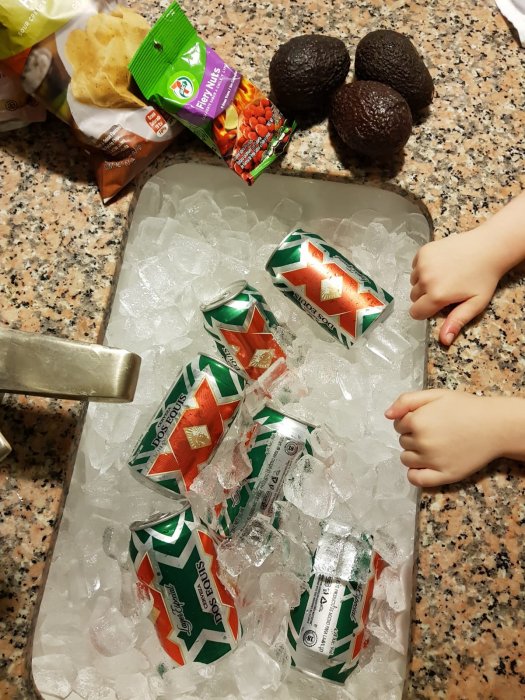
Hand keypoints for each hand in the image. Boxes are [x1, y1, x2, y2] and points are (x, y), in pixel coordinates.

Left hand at [385, 389, 504, 486]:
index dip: (409, 420)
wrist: (495, 425)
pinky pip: (416, 479)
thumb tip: (387, 415)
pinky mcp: (444, 475)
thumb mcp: (435, 394)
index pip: (398, 424)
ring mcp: (432, 461)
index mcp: (417, 421)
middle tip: (434, 431)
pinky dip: (415, 474)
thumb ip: (407, 401)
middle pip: (402, 441)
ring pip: (406, 459)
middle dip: (413, 436)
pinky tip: (423, 466)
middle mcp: (422, 443)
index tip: (425, 419)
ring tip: (433, 446)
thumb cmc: (465, 407)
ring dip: (414, 453)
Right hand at [410, 229, 501, 344]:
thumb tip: (444, 340)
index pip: (415, 312)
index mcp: (437, 295)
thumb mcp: (475, 304)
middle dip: (425, 296)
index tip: (438, 305)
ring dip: (423, 281)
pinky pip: (415, 266)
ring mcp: (423, 263)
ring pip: (413, 281)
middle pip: (413, 296)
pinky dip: (423, 267)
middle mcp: (426, 279)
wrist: (488, 247)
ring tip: (443, 276)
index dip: (426, 311)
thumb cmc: (484, 277)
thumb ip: (457, 321)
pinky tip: (440, 265)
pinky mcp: (423, 251)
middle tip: (445, 289)